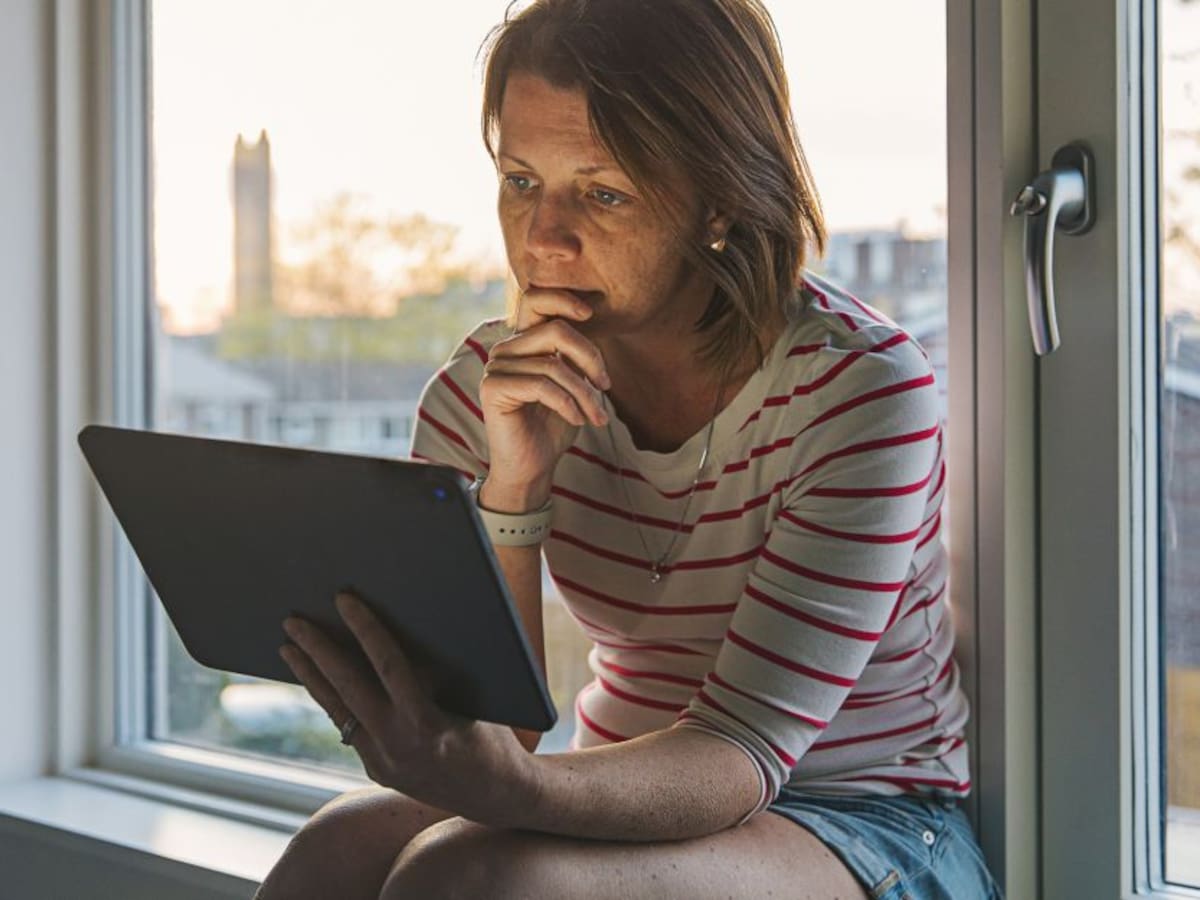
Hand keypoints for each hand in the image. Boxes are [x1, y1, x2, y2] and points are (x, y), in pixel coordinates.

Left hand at [279, 592, 533, 822]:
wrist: (497, 795)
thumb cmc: (494, 733)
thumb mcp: (472, 698)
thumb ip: (435, 671)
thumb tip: (398, 625)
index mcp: (427, 723)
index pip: (387, 664)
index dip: (365, 627)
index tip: (343, 598)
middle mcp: (398, 745)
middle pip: (348, 687)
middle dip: (318, 650)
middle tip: (293, 620)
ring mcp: (383, 762)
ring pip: (338, 710)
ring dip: (311, 675)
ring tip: (288, 648)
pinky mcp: (377, 769)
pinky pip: (349, 727)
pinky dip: (333, 699)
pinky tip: (317, 677)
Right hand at [479, 288, 611, 510]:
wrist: (532, 468)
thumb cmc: (554, 427)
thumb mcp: (574, 384)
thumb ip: (577, 355)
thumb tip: (591, 325)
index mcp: (524, 342)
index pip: (536, 300)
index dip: (562, 298)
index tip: (590, 314)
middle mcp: (506, 349)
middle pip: (556, 331)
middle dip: (590, 358)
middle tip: (606, 387)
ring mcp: (496, 368)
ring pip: (554, 364)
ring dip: (584, 393)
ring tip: (596, 416)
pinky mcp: (493, 389)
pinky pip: (542, 386)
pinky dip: (568, 404)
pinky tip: (577, 420)